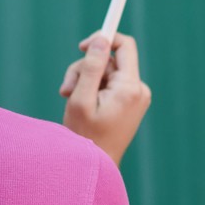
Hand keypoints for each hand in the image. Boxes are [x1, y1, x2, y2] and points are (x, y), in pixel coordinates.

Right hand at [59, 30, 151, 164]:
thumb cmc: (85, 136)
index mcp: (130, 88)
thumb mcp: (81, 98)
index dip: (103, 39)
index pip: (125, 46)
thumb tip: (102, 38)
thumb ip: (91, 67)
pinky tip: (83, 106)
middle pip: (110, 60)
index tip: (82, 47)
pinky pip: (110, 84)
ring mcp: (136, 97)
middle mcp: (139, 90)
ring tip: (71, 100)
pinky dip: (93, 90)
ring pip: (107, 73)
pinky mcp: (130, 102)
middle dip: (86, 69)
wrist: (96, 165)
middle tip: (66, 89)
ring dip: (86, 81)